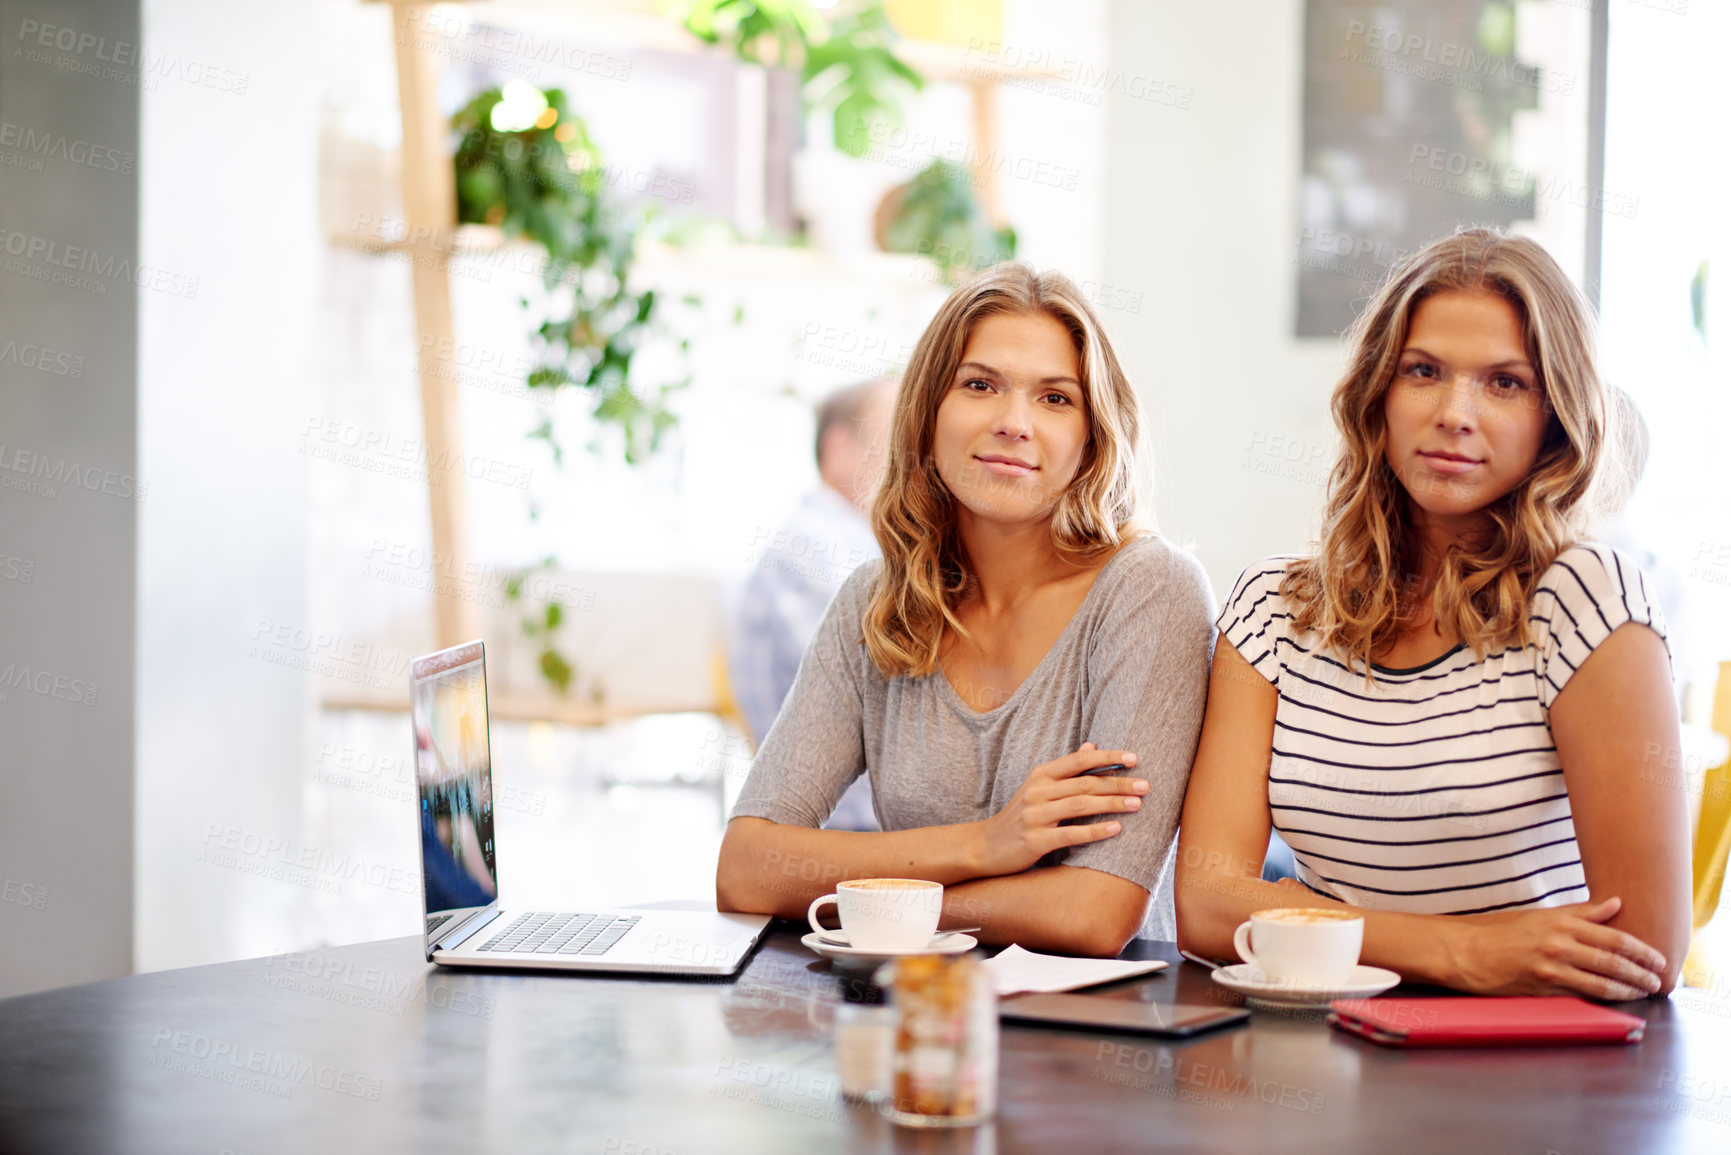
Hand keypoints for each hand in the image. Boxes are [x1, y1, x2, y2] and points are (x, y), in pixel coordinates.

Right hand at [970, 743, 1147, 877]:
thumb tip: (1092, 747)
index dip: (1108, 758)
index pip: (1079, 761)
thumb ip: (1065, 770)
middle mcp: (1038, 792)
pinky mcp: (1035, 840)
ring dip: (1112, 804)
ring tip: (1137, 805)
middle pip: (1085, 783)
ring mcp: (1035, 816)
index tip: (1134, 759)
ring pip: (1081, 805)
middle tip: (1146, 785)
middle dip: (1118, 783)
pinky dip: (1096, 831)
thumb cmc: (1019, 816)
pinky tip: (1116, 829)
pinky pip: (1071, 834)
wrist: (984, 846)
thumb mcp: (1037, 788)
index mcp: (1041, 775)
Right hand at [1451, 897, 1666, 1000]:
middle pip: (1613, 962)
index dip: (1642, 951)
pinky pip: (1581, 995)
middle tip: (1659, 980)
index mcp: (1561, 923)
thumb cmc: (1505, 933)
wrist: (1469, 952)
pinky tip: (1616, 1000)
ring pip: (1602, 983)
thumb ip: (1581, 912)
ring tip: (1644, 992)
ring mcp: (1551, 969)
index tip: (1659, 959)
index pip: (1614, 938)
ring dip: (1628, 990)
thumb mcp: (1543, 915)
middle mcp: (1558, 945)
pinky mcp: (1543, 989)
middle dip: (1641, 973)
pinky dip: (1603, 999)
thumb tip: (1616, 904)